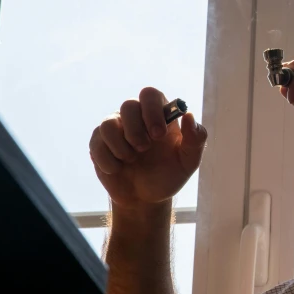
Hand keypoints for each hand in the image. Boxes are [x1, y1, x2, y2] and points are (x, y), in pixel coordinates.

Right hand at [89, 87, 207, 207]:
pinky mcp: (98, 143)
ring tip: (132, 160)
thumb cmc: (169, 175)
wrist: (146, 199)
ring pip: (108, 123)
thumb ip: (196, 138)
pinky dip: (109, 161)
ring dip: (121, 146)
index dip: (152, 110)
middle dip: (136, 130)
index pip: (150, 94)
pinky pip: (97, 143)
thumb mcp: (189, 161)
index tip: (158, 134)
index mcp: (159, 115)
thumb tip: (188, 114)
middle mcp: (135, 117)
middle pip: (128, 105)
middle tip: (144, 149)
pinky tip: (118, 169)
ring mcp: (115, 128)